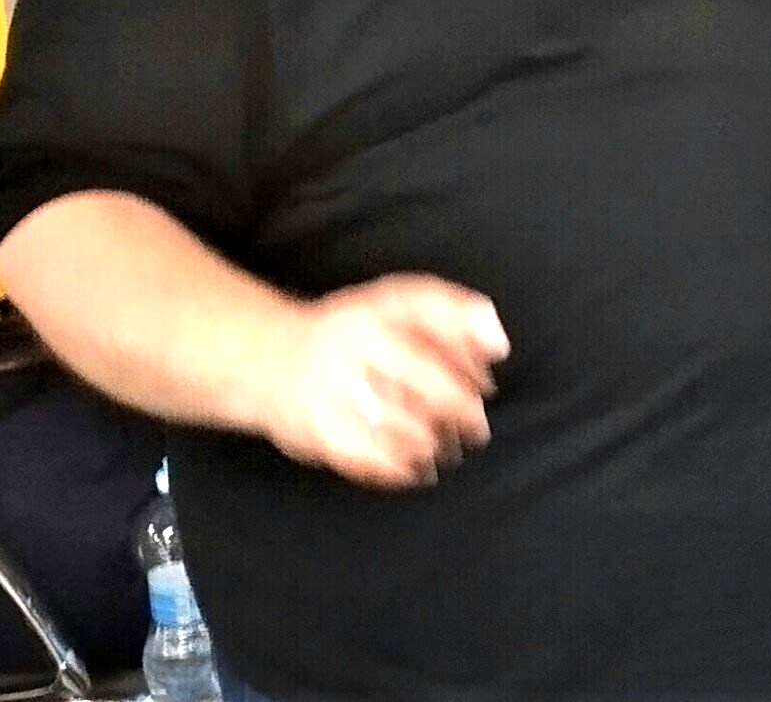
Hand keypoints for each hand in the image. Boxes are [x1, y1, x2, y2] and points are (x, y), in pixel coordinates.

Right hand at [258, 274, 510, 490]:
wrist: (271, 359)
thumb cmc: (355, 330)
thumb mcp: (398, 303)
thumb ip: (453, 313)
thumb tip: (499, 345)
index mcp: (378, 307)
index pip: (443, 334)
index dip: (471, 360)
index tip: (486, 382)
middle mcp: (353, 343)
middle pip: (428, 381)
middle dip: (462, 409)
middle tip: (476, 425)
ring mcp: (332, 389)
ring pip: (403, 424)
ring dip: (435, 441)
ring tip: (449, 447)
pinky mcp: (316, 432)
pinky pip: (369, 457)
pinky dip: (400, 467)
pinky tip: (416, 467)